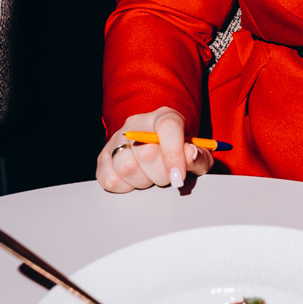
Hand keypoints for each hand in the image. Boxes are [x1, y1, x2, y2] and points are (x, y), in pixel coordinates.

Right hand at [96, 108, 213, 192]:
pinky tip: (136, 181)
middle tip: (168, 176)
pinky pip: (110, 180)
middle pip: (147, 152)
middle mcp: (137, 123)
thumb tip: (190, 154)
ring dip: (144, 182)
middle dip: (161, 174)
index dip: (173, 154)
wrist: (160, 151)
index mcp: (164, 116)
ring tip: (152, 177)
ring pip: (127, 167)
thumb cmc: (181, 153)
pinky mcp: (103, 158)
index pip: (168, 127)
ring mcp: (117, 139)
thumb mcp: (197, 154)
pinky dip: (126, 188)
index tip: (178, 178)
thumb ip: (199, 155)